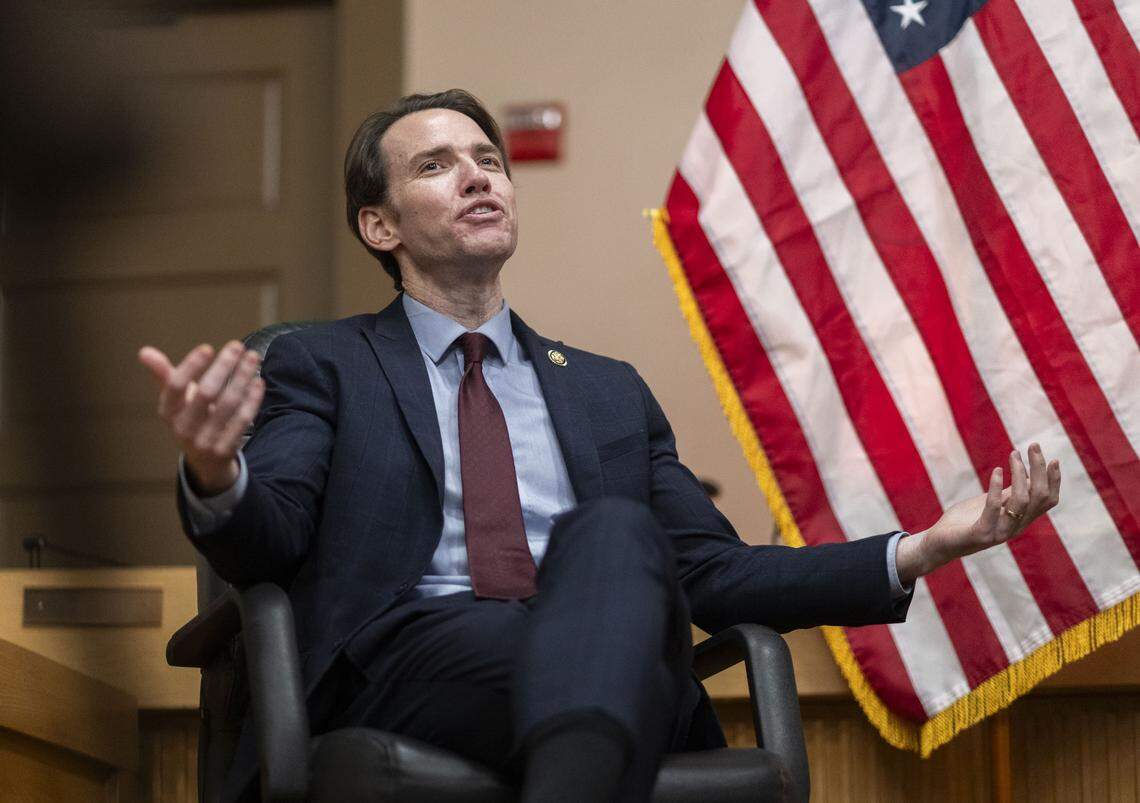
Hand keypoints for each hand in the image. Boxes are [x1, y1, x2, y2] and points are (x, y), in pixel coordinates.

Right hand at [138, 341, 263, 494]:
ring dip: (242, 378)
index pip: (176, 386)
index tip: (207, 348)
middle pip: (206, 392)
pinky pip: (243, 419)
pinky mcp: (226, 448)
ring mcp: (205, 441)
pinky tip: (258, 381)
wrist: (204, 461)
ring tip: (253, 357)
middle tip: (237, 346)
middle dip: (223, 366)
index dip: (191, 366)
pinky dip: (252, 399)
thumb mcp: (174, 400)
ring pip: (228, 404)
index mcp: (167, 412)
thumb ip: (163, 374)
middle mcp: (183, 428)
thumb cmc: (189, 418)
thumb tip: (144, 351)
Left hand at [896, 443, 1060, 584]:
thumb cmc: (965, 520)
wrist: (939, 543)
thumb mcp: (991, 502)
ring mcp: (1000, 532)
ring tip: (1013, 454)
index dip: (1053, 480)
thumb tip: (1026, 474)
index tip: (1054, 458)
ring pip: (1022, 501)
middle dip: (1039, 469)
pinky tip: (996, 471)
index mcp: (1021, 519)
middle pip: (1039, 497)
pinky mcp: (981, 534)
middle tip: (1033, 446)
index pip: (1048, 501)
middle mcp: (1016, 527)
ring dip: (1019, 474)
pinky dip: (996, 487)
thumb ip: (1009, 493)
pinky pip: (993, 508)